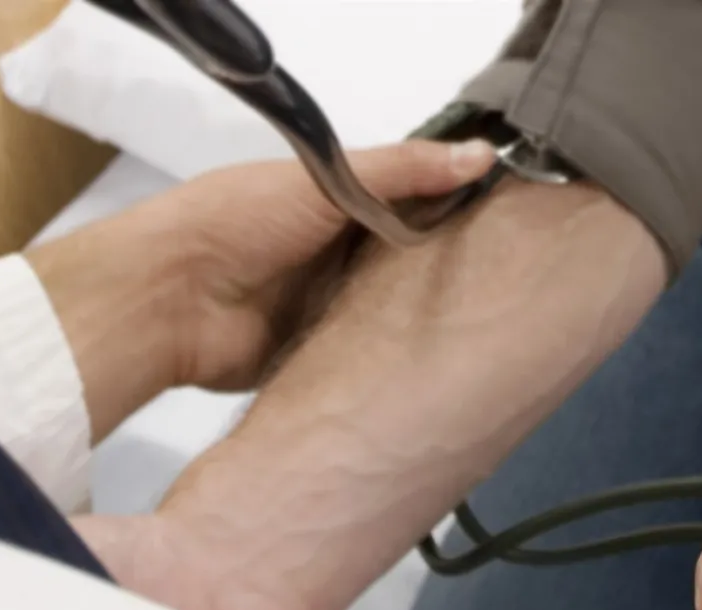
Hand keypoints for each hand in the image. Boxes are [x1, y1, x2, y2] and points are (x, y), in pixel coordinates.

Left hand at [26, 140, 495, 436]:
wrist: (171, 299)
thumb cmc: (243, 221)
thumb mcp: (327, 180)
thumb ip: (404, 171)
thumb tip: (487, 154)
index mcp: (339, 204)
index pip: (417, 203)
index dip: (463, 208)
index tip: (524, 218)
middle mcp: (342, 255)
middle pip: (415, 262)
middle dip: (458, 269)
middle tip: (529, 279)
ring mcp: (335, 309)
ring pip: (401, 313)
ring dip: (436, 318)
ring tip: (508, 323)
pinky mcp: (327, 359)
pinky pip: (376, 359)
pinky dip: (405, 361)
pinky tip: (458, 364)